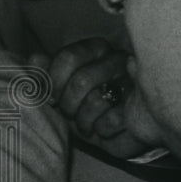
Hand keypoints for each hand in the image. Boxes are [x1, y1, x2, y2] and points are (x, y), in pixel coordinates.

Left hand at [32, 38, 150, 159]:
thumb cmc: (81, 106)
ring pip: (97, 101)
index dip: (54, 82)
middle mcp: (117, 59)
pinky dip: (101, 131)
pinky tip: (102, 130)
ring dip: (83, 121)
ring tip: (85, 125)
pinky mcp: (144, 107)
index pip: (69, 57)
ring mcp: (133, 81)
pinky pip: (112, 120)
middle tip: (69, 114)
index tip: (51, 99)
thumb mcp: (58, 90)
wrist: (110, 132)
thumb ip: (44, 73)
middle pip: (81, 81)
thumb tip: (36, 59)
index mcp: (95, 49)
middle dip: (68, 105)